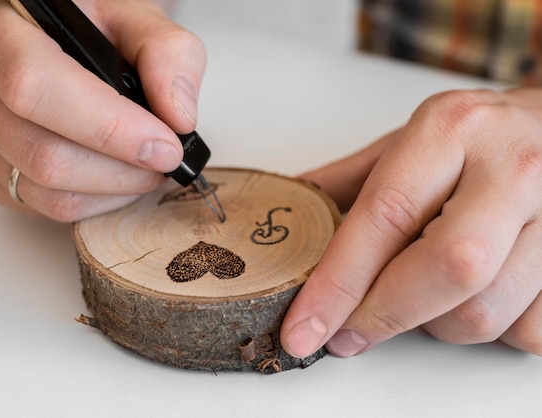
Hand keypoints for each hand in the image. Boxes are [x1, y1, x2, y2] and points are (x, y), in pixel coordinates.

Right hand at [0, 0, 205, 220]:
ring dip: (113, 189)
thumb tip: (177, 117)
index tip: (164, 145)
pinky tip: (112, 174)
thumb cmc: (92, 28)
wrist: (58, 40)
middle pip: (44, 155)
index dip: (108, 127)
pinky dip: (92, 200)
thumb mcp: (136, 19)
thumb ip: (168, 55)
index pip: (35, 85)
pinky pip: (41, 207)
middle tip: (164, 160)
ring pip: (46, 191)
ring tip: (144, 166)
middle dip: (122, 170)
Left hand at [281, 88, 541, 356]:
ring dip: (436, 324)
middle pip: (449, 267)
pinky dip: (490, 331)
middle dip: (386, 314)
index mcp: (451, 130)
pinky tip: (474, 297)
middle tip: (348, 331)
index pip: (386, 215)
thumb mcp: (405, 142)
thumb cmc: (473, 140)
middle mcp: (512, 165)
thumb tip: (288, 222)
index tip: (304, 328)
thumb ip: (345, 183)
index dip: (339, 283)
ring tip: (420, 297)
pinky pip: (529, 332)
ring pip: (487, 311)